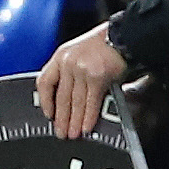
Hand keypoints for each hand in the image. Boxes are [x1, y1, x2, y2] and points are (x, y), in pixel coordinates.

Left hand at [36, 22, 127, 138]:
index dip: (45, 101)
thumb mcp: (79, 52)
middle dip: (61, 118)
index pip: (44, 82)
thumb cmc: (104, 43)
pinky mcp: (97, 77)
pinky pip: (91, 102)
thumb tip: (70, 98)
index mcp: (61, 56)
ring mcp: (81, 70)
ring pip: (75, 102)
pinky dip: (89, 116)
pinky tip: (86, 126)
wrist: (123, 35)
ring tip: (73, 134)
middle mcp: (68, 62)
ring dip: (74, 121)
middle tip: (61, 132)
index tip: (48, 114)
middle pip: (61, 96)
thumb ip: (71, 71)